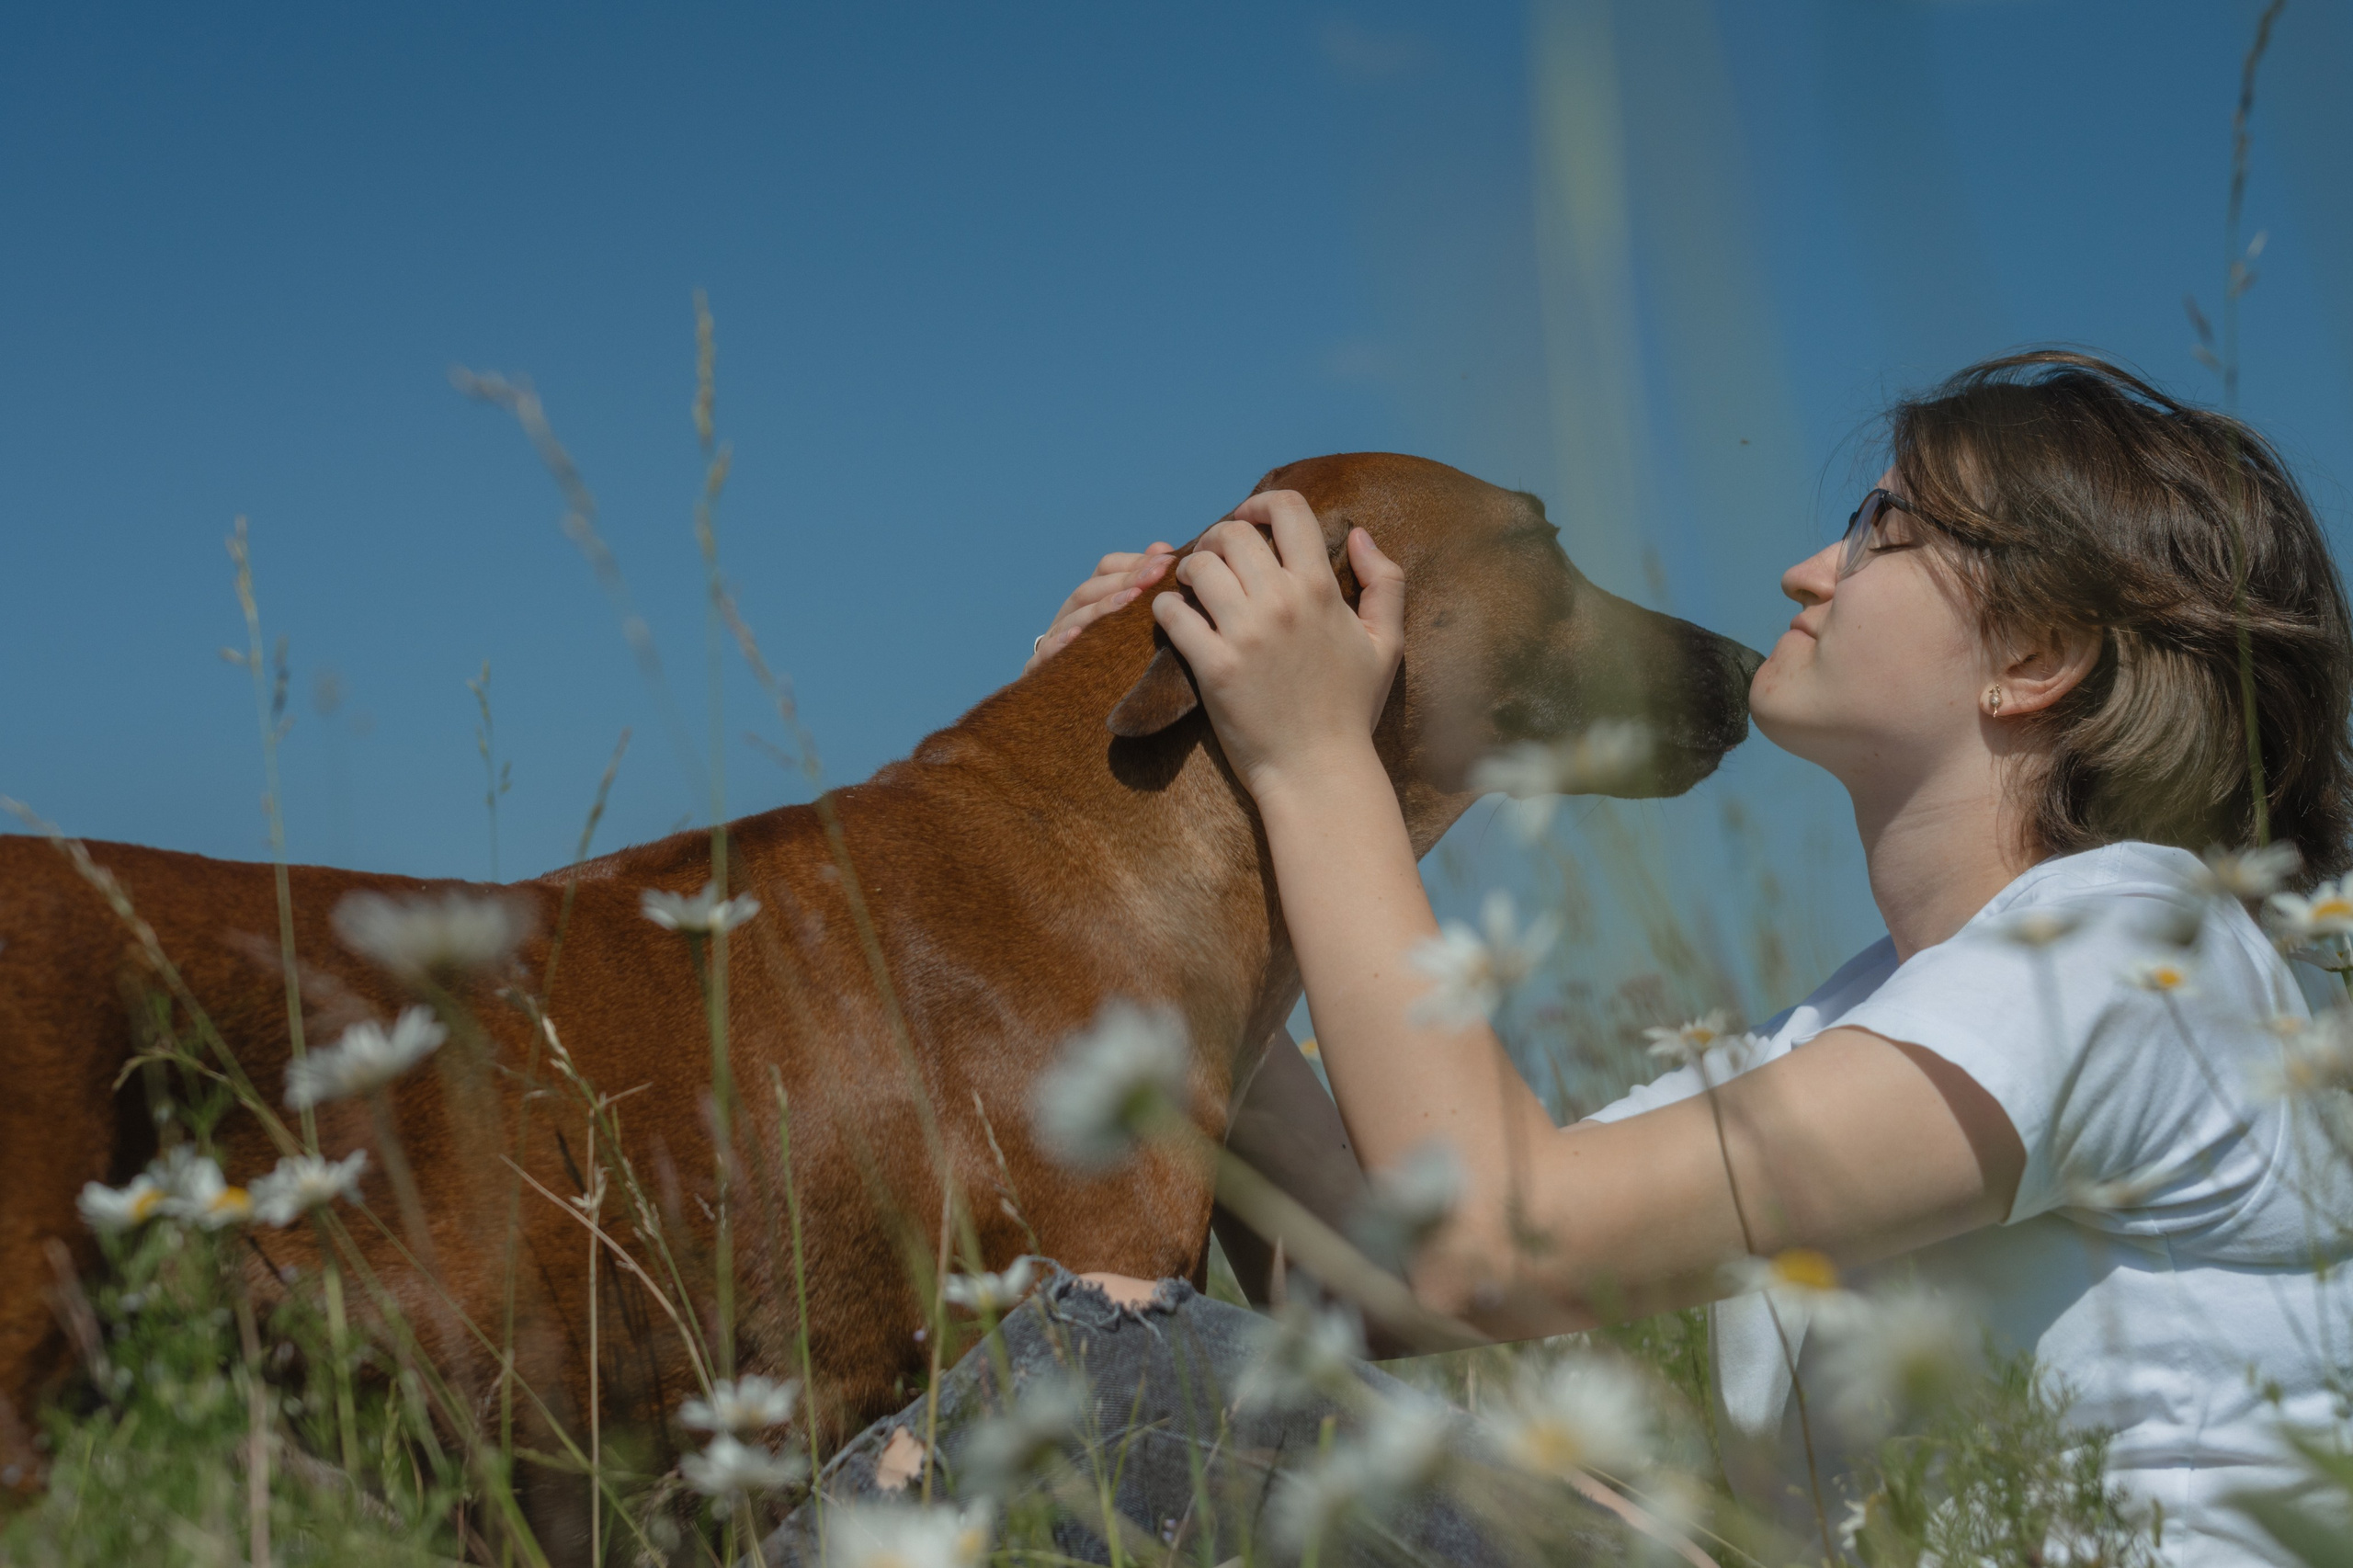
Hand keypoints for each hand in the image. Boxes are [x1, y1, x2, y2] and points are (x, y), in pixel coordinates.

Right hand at [1025, 544, 1176, 674]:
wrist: (1086, 717)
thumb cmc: (1121, 664)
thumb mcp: (1138, 625)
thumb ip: (1147, 587)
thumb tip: (1161, 548)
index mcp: (1091, 600)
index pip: (1106, 569)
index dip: (1134, 562)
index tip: (1167, 563)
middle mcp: (1070, 616)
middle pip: (1091, 589)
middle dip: (1126, 580)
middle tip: (1157, 576)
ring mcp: (1053, 642)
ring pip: (1073, 618)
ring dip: (1100, 607)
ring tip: (1129, 601)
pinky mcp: (1040, 671)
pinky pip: (1045, 655)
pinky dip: (1058, 644)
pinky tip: (1076, 637)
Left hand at [1152, 490, 1403, 799]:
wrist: (1320, 772)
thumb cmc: (1353, 710)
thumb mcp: (1386, 643)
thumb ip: (1384, 581)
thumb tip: (1360, 534)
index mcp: (1320, 589)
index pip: (1288, 510)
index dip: (1261, 503)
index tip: (1248, 518)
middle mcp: (1282, 602)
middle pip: (1232, 534)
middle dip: (1216, 537)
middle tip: (1212, 559)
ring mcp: (1245, 635)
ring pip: (1199, 567)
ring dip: (1188, 569)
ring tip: (1192, 586)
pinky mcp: (1214, 667)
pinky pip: (1173, 614)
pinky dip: (1166, 608)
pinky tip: (1174, 617)